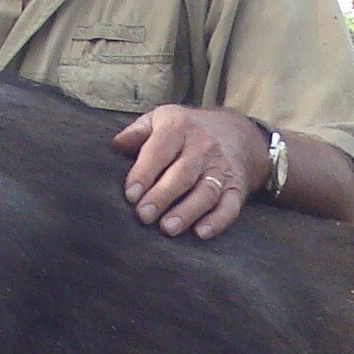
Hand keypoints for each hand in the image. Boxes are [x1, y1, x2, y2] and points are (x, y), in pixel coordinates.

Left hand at [113, 105, 270, 238]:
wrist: (236, 133)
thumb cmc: (186, 131)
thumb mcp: (160, 119)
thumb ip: (137, 132)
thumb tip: (116, 146)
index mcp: (179, 126)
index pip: (159, 150)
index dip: (144, 172)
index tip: (130, 195)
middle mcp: (203, 146)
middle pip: (183, 173)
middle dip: (162, 196)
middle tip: (144, 216)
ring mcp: (222, 168)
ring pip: (206, 191)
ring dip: (187, 211)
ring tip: (168, 228)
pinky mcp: (236, 188)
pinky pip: (230, 206)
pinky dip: (217, 221)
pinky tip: (201, 233)